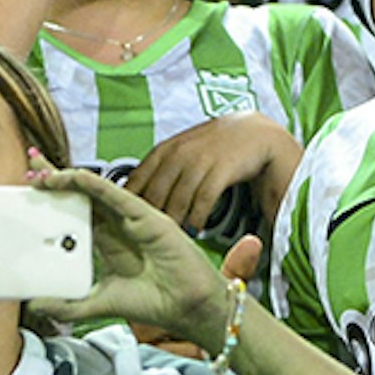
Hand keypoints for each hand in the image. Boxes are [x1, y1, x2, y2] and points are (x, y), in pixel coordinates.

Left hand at [39, 166, 250, 342]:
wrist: (186, 307)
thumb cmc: (153, 301)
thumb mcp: (99, 303)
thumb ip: (69, 304)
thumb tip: (34, 304)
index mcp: (106, 242)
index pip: (74, 213)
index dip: (53, 199)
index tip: (28, 190)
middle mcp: (116, 225)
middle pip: (80, 195)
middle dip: (55, 180)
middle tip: (30, 168)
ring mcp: (130, 217)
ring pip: (94, 190)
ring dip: (67, 178)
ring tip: (41, 174)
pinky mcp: (145, 215)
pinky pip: (114, 195)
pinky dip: (92, 184)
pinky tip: (72, 177)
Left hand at [123, 114, 298, 232]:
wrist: (254, 132)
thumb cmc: (214, 146)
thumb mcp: (182, 150)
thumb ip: (159, 170)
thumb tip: (132, 195)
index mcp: (164, 150)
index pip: (136, 180)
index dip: (125, 204)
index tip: (120, 224)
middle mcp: (179, 153)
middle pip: (154, 194)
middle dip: (147, 220)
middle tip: (142, 241)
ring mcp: (200, 160)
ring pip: (178, 199)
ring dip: (172, 223)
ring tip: (168, 242)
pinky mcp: (221, 169)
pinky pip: (204, 199)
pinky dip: (197, 218)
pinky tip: (194, 230)